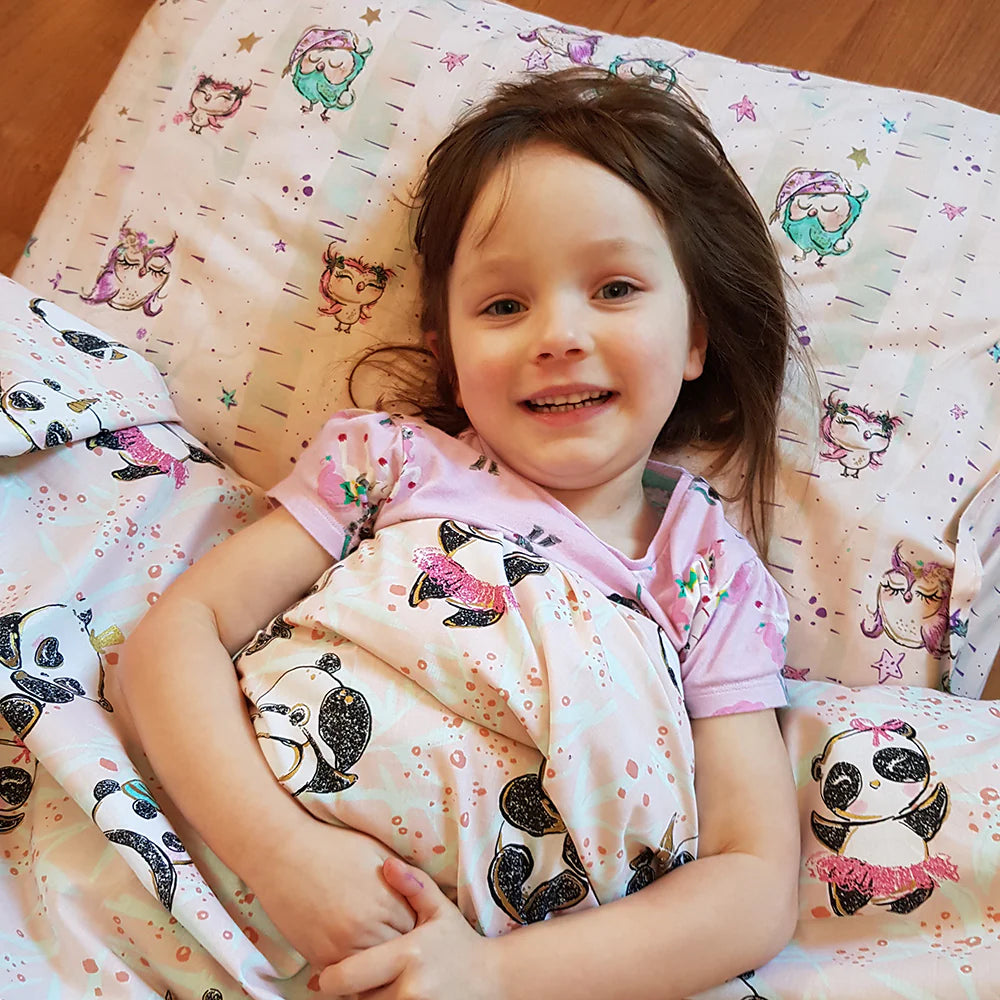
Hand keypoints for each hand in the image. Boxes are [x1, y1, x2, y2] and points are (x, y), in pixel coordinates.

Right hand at [247, 820, 415, 967]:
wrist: (284, 852)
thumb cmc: (333, 847)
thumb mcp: (378, 853)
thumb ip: (402, 881)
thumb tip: (419, 898)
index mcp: (386, 901)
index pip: (415, 928)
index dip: (412, 923)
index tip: (408, 918)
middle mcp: (366, 929)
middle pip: (396, 951)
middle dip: (397, 943)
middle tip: (394, 935)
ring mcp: (340, 947)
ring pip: (372, 970)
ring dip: (375, 959)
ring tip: (373, 944)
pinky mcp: (319, 958)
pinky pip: (345, 976)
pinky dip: (352, 968)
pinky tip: (354, 955)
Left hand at [318, 857, 499, 999]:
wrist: (492, 980)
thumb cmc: (459, 942)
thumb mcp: (439, 909)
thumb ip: (413, 885)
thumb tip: (387, 864)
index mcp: (407, 955)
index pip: (346, 977)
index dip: (330, 977)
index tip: (326, 972)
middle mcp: (408, 989)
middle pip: (354, 999)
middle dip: (349, 991)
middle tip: (351, 978)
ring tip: (371, 984)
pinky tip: (386, 995)